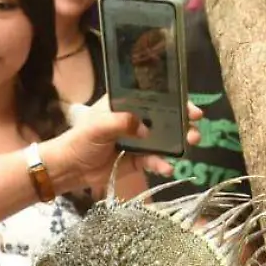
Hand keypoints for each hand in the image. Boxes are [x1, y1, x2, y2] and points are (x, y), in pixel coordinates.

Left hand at [43, 100, 202, 194]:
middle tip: (196, 124)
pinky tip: (167, 168)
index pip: (152, 96)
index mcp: (124, 104)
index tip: (188, 104)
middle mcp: (134, 120)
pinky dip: (161, 164)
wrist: (70, 168)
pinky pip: (154, 160)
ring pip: (164, 139)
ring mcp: (137, 140)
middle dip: (182, 120)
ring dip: (179, 142)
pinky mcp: (137, 160)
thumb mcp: (99, 125)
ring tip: (191, 144)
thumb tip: (146, 128)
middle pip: (164, 117)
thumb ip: (122, 122)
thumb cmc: (80, 139)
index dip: (172, 98)